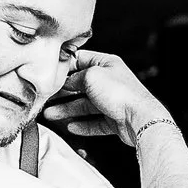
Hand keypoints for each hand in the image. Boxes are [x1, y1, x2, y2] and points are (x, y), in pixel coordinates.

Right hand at [45, 49, 172, 147]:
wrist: (140, 119)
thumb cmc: (122, 94)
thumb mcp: (91, 76)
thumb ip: (75, 78)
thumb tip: (66, 82)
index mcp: (107, 64)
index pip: (81, 60)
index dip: (65, 68)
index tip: (51, 75)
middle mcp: (110, 81)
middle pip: (80, 85)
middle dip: (62, 93)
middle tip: (47, 98)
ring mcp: (112, 101)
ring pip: (85, 106)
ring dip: (67, 110)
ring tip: (51, 115)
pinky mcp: (114, 119)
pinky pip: (94, 122)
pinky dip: (82, 125)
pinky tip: (71, 127)